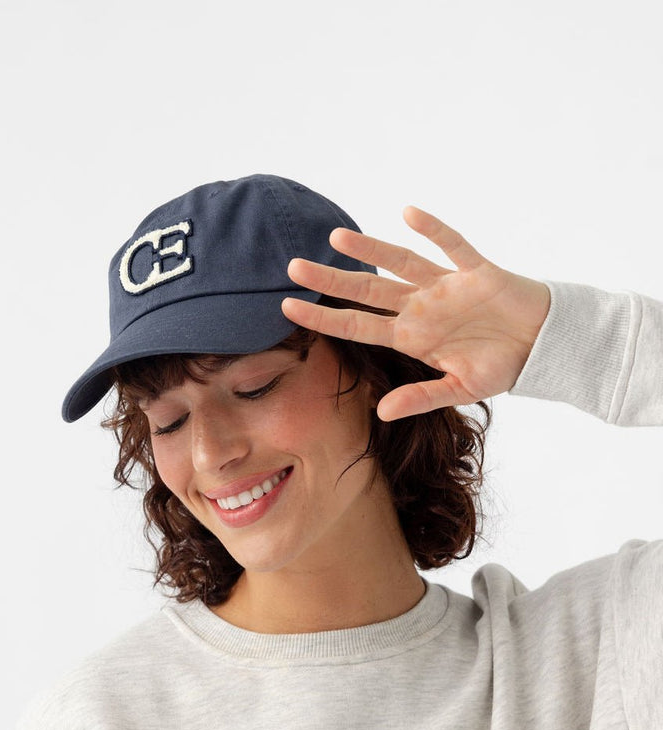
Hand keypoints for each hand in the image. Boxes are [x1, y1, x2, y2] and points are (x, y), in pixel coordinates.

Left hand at [281, 207, 550, 421]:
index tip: (287, 308)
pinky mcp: (477, 271)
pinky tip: (408, 214)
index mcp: (412, 337)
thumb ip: (421, 398)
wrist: (542, 346)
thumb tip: (382, 414)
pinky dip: (433, 231)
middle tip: (293, 267)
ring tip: (336, 237)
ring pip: (400, 262)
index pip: (358, 325)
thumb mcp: (459, 390)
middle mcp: (421, 308)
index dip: (324, 318)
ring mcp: (445, 287)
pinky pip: (453, 246)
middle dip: (331, 280)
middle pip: (367, 290)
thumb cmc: (500, 365)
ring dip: (370, 249)